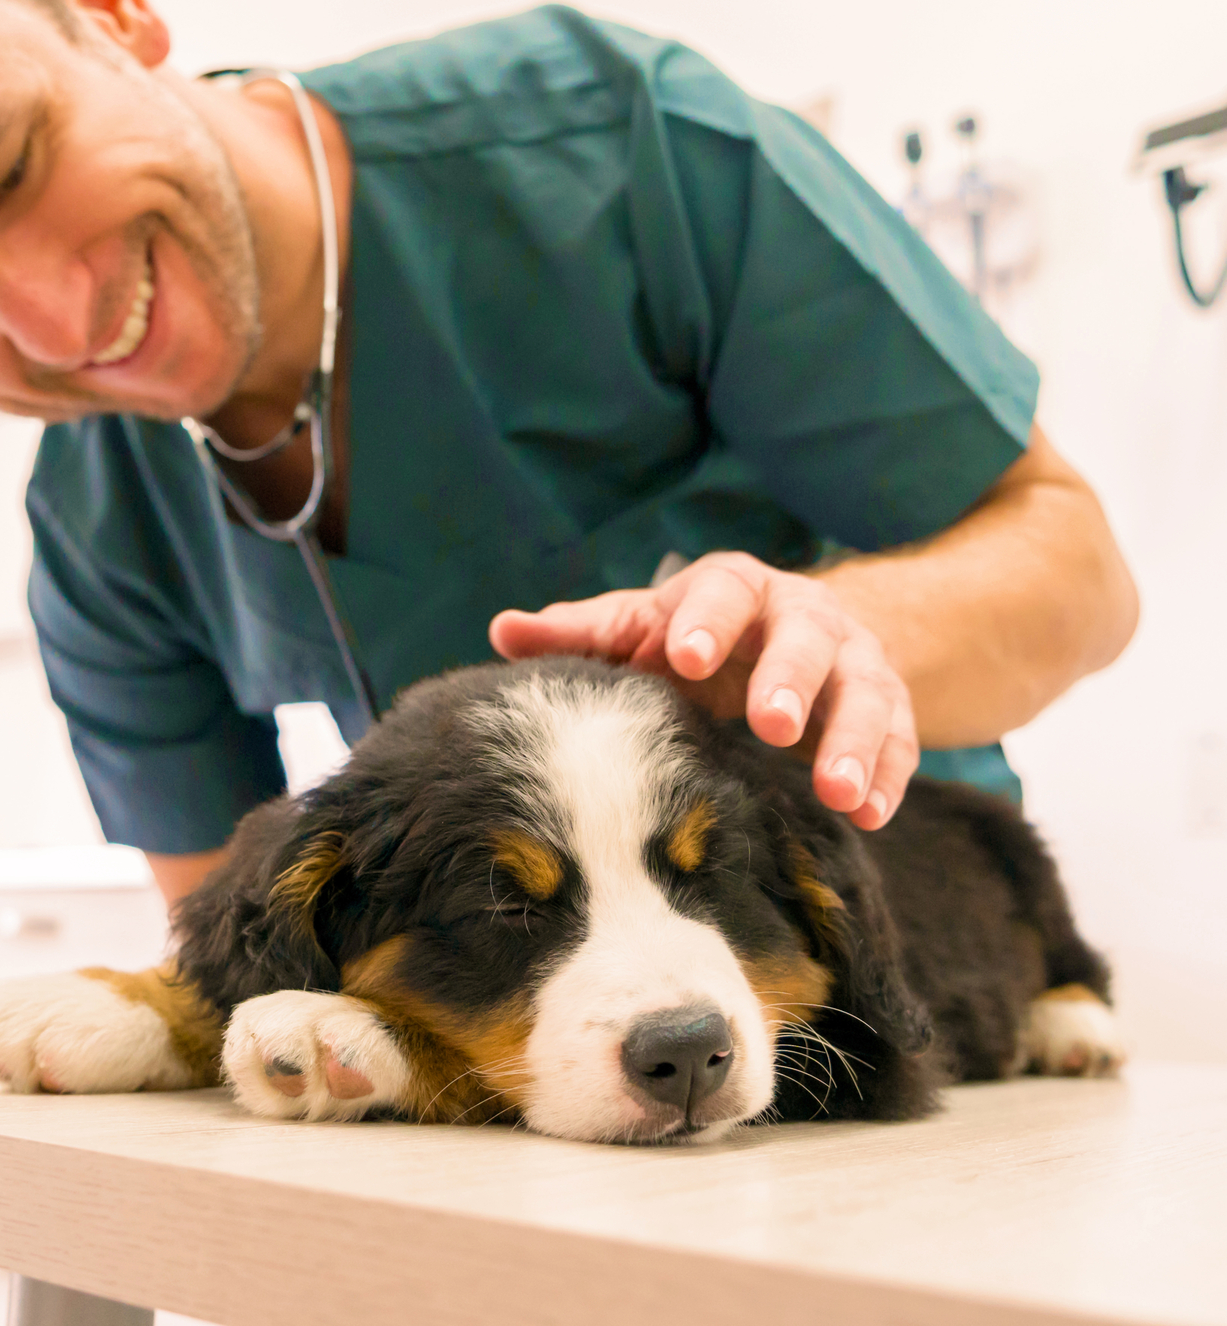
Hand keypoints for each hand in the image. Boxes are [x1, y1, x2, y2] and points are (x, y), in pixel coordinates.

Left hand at [488, 552, 917, 829]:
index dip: (706, 621)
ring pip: (865, 692)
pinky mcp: (891, 709)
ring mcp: (853, 661)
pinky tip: (871, 817)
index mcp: (734, 587)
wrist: (793, 639)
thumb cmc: (694, 637)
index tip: (684, 656)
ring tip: (837, 792)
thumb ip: (583, 633)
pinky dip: (890, 777)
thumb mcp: (641, 627)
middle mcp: (802, 615)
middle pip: (805, 638)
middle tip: (770, 724)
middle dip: (791, 679)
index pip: (722, 591)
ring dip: (853, 741)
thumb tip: (503, 631)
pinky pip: (902, 740)